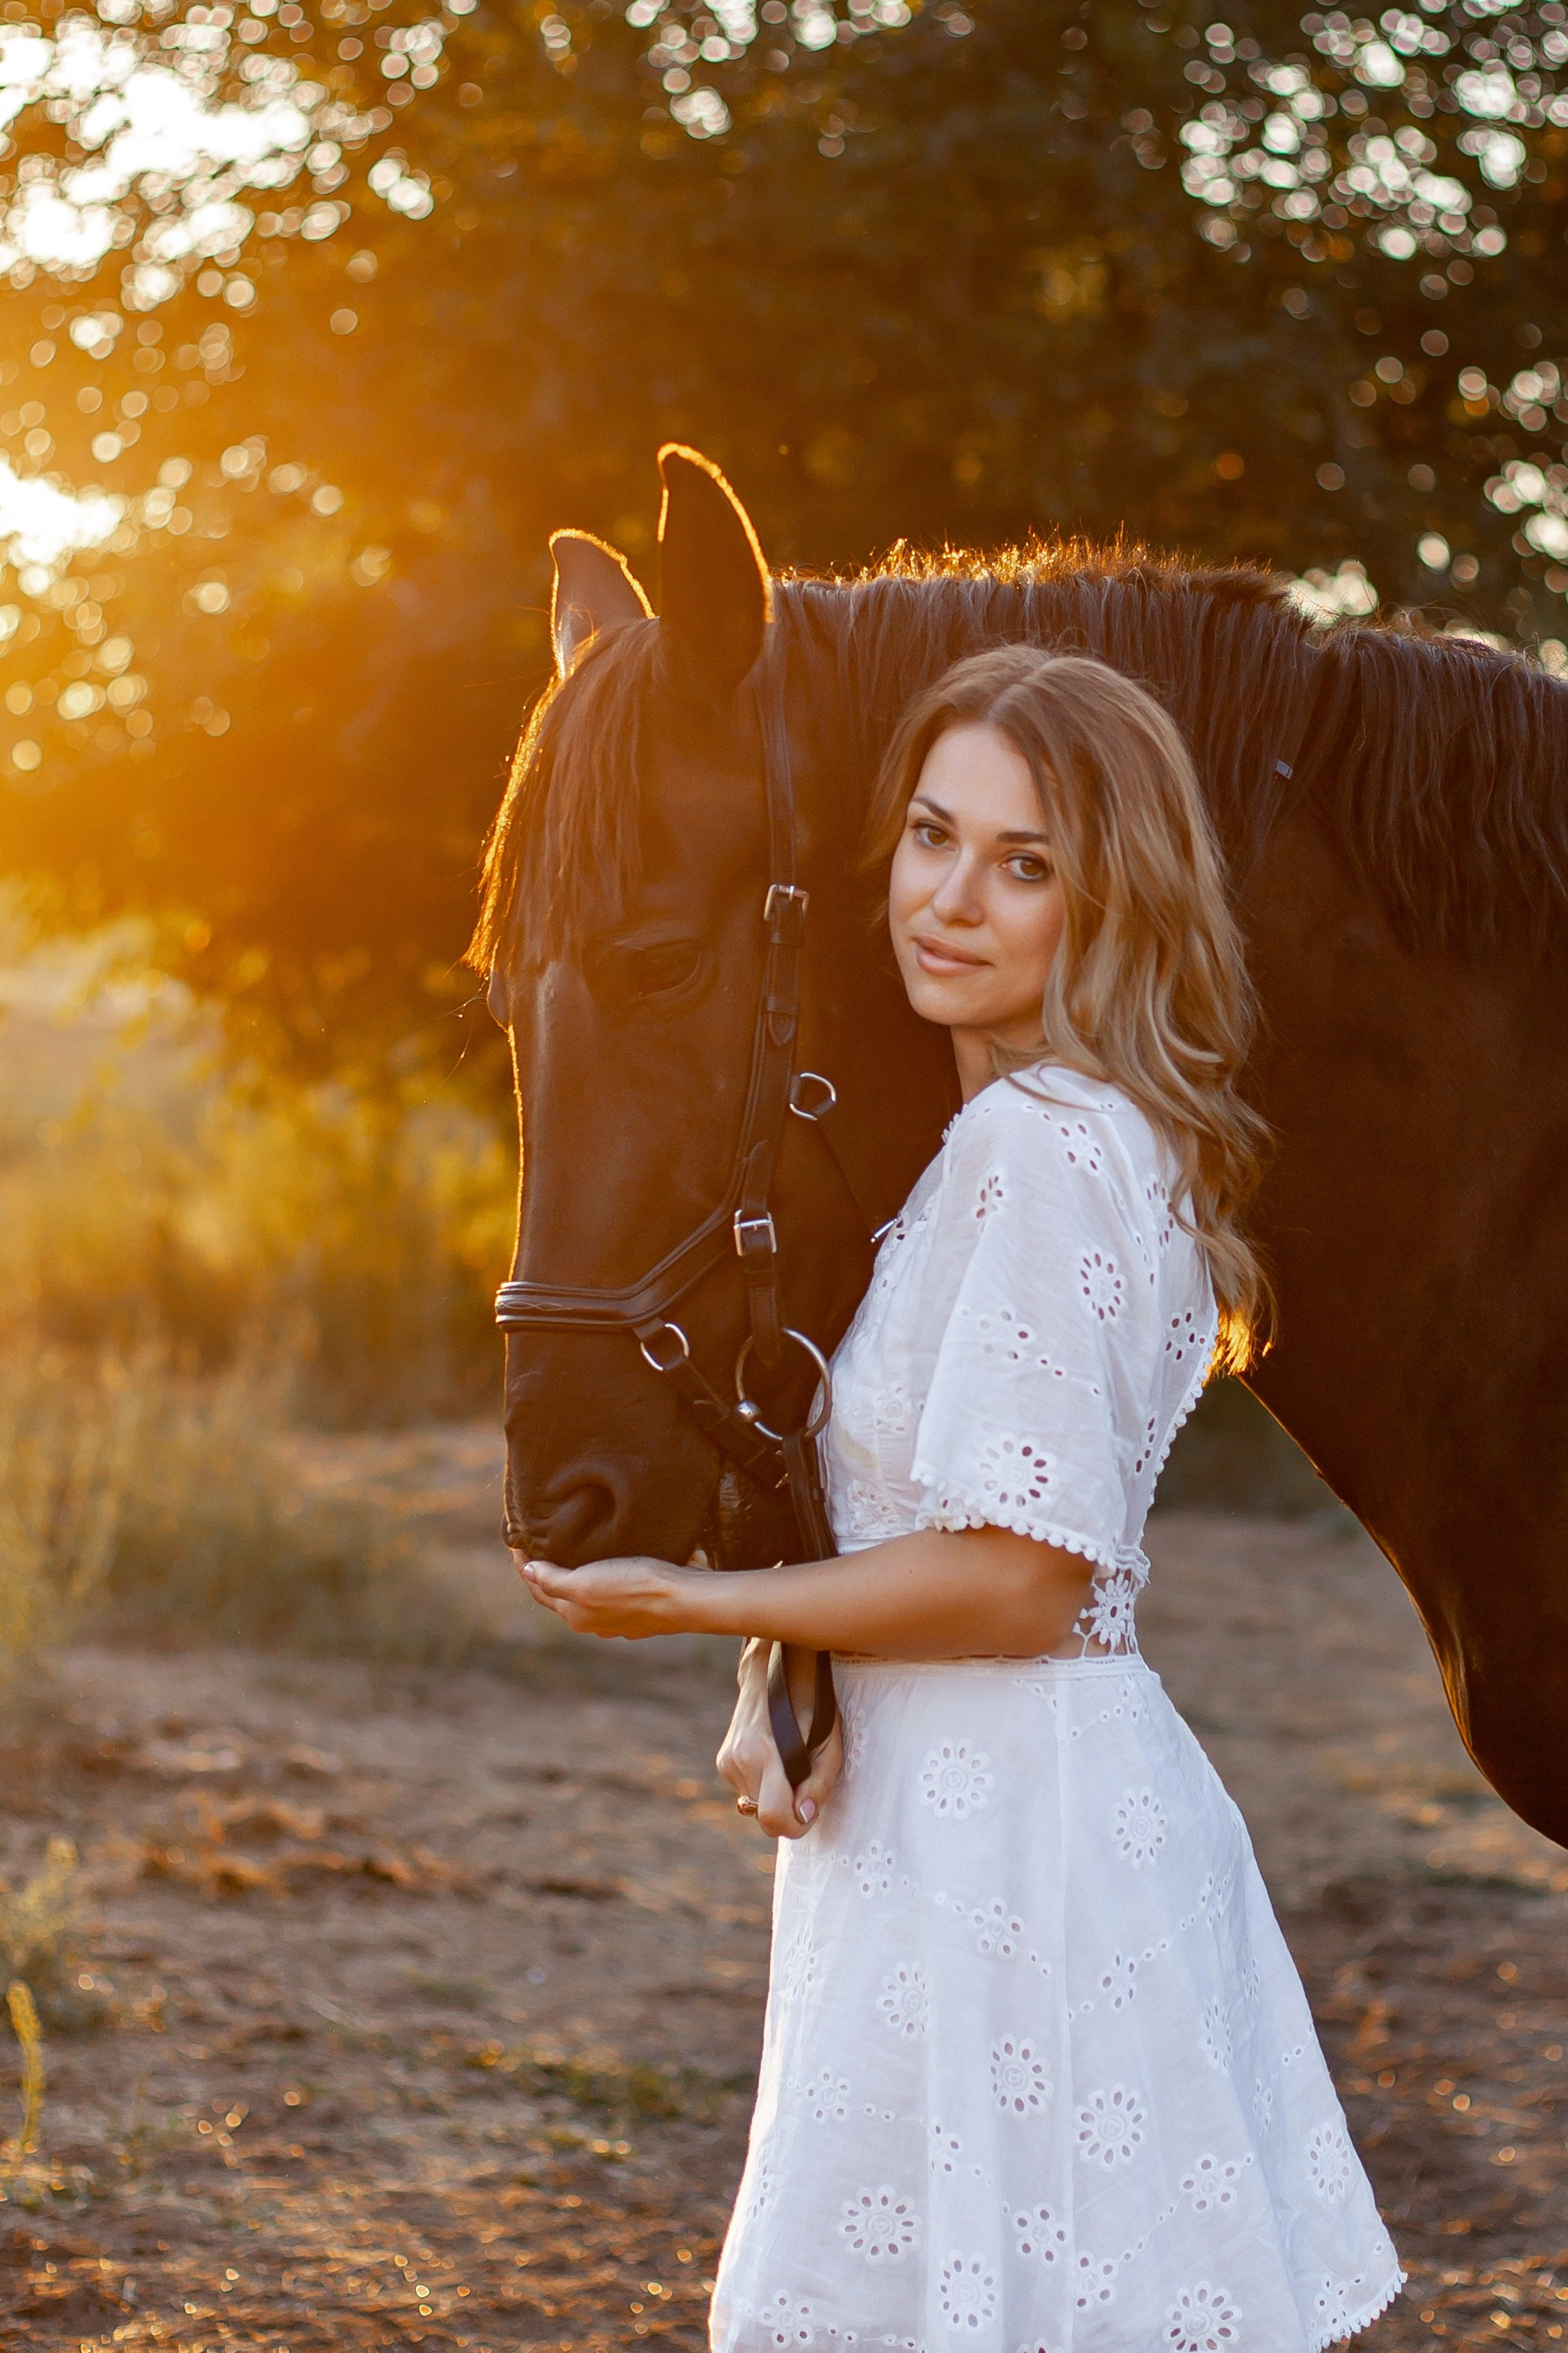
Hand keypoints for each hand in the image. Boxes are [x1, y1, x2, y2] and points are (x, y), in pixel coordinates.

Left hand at [515, 1552, 698, 1639]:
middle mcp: (592, 1621)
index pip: (539, 1589)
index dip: (525, 1567)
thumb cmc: (632, 1586)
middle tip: (540, 1546)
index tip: (518, 1543)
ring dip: (576, 1577)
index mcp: (574, 1614)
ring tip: (573, 1553)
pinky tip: (608, 1568)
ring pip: (587, 1595)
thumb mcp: (584, 1583)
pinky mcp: (639, 1610)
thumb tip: (528, 1573)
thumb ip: (553, 1580)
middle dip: (548, 1572)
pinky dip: (601, 1580)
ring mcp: (617, 1619)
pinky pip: (611, 1594)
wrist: (681, 1599)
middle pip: (560, 1594)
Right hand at [717, 1638, 842, 1839]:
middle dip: (788, 1808)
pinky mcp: (723, 1761)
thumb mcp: (829, 1742)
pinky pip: (747, 1790)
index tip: (808, 1814)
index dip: (794, 1827)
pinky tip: (773, 1756)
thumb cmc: (810, 1706)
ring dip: (775, 1794)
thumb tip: (804, 1817)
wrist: (773, 1671)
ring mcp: (727, 1761)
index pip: (771, 1817)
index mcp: (768, 1755)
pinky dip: (763, 1783)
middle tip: (805, 1779)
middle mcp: (741, 1761)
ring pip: (756, 1804)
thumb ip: (819, 1784)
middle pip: (765, 1816)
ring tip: (788, 1761)